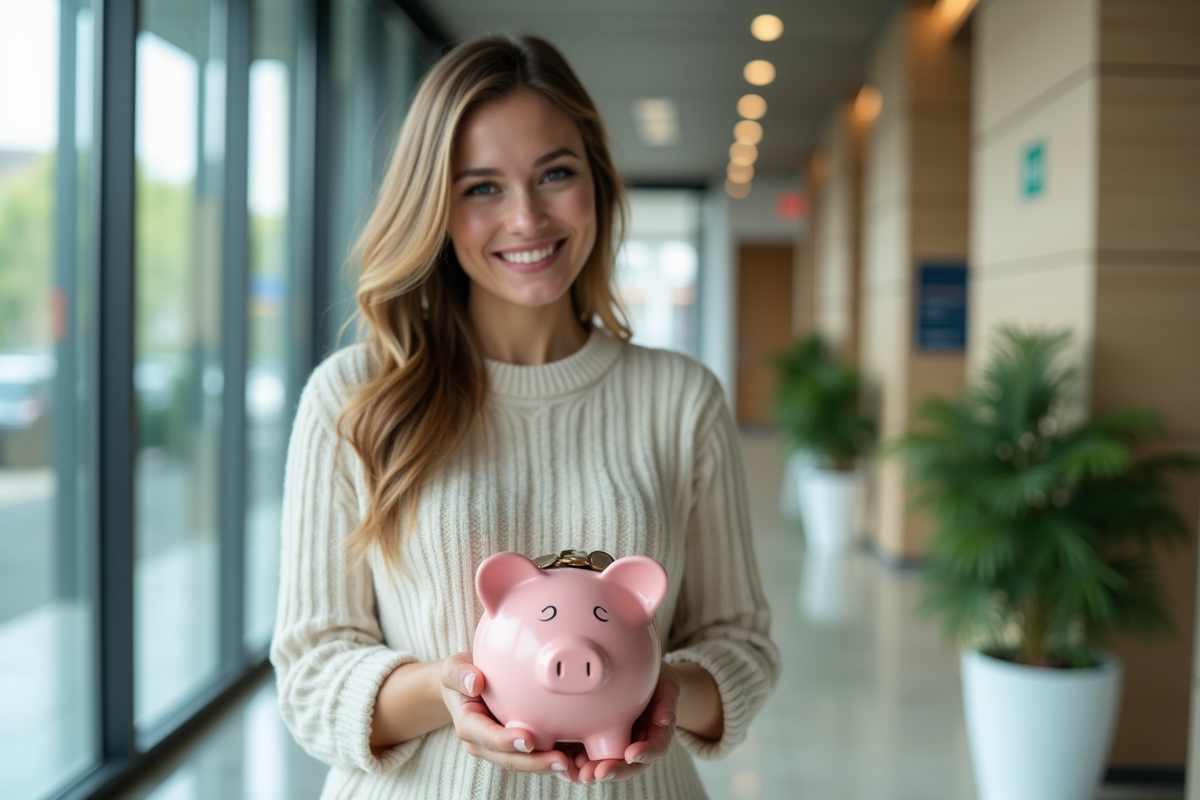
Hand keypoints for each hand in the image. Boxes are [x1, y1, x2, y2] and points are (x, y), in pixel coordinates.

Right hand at [439, 652, 572, 779]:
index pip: (487, 738)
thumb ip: (460, 674)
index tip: (527, 739)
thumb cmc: (462, 677)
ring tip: (574, 765)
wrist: (467, 685)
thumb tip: (474, 682)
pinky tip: (577, 760)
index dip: (506, 741)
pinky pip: (537, 756)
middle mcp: (486, 743)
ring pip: (526, 763)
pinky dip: (556, 760)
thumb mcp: (454, 669)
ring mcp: (503, 748)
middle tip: (560, 761)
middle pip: (510, 759)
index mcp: (469, 726)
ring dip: (549, 767)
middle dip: (535, 762)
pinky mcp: (519, 745)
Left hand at [570, 661, 681, 784]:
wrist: (645, 678)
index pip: (655, 748)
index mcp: (657, 734)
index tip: (632, 755)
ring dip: (593, 770)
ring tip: (579, 773)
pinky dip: (579, 759)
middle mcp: (638, 744)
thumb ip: (667, 700)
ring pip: (608, 763)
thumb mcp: (667, 684)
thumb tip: (665, 719)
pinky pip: (591, 753)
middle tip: (598, 773)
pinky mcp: (600, 739)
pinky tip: (567, 762)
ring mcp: (619, 744)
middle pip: (629, 764)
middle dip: (614, 770)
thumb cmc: (658, 682)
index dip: (645, 753)